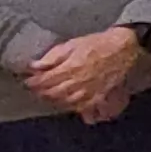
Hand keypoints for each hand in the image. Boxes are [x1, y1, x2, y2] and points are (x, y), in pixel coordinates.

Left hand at [23, 28, 142, 114]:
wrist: (123, 48)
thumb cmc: (97, 44)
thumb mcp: (72, 44)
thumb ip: (53, 56)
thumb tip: (35, 66)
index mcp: (69, 68)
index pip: (44, 81)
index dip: (33, 83)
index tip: (27, 81)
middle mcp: (77, 83)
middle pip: (53, 93)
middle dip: (41, 93)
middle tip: (35, 90)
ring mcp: (89, 91)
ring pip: (65, 102)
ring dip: (54, 101)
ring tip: (49, 96)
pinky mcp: (99, 96)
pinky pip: (82, 107)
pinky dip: (73, 107)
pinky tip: (68, 103)